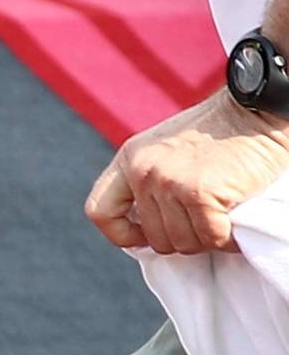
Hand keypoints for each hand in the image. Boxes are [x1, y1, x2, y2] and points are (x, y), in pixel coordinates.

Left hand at [85, 89, 288, 253]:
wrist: (254, 111)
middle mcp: (142, 171)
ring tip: (221, 217)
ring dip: (206, 238)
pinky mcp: (200, 192)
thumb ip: (151, 179)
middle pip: (153, 236)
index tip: (146, 237)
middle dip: (182, 238)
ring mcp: (169, 182)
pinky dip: (228, 239)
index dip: (121, 234)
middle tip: (204, 222)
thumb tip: (147, 226)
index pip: (100, 210)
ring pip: (183, 243)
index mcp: (129, 159)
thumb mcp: (166, 149)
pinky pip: (212, 238)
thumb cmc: (217, 134)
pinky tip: (235, 223)